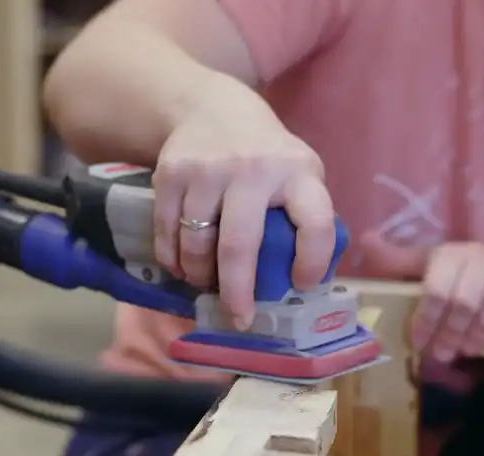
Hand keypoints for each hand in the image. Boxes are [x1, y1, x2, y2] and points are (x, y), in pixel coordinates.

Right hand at [152, 93, 334, 329]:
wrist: (212, 107)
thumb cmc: (267, 154)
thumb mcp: (299, 172)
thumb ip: (304, 214)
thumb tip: (298, 282)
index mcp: (298, 173)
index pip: (316, 223)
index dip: (311, 261)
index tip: (301, 284)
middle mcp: (252, 169)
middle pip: (239, 245)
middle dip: (236, 293)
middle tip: (239, 319)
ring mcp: (207, 170)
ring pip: (196, 244)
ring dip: (199, 276)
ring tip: (205, 284)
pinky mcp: (171, 173)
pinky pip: (167, 232)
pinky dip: (172, 259)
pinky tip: (181, 267)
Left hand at [359, 234, 483, 362]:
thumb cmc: (462, 279)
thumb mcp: (428, 271)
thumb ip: (397, 262)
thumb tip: (366, 239)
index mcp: (450, 253)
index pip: (435, 286)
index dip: (426, 318)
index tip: (419, 343)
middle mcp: (482, 253)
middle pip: (464, 300)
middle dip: (451, 332)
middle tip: (443, 354)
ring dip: (479, 332)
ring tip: (470, 349)